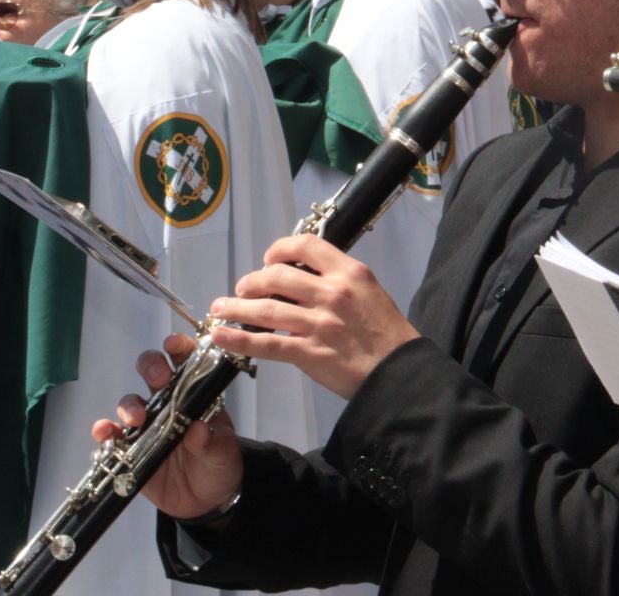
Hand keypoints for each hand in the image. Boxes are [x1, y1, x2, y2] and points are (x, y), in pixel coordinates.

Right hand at [89, 334, 242, 518]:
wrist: (205, 500)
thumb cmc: (218, 464)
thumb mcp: (223, 452)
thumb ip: (212, 441)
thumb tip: (198, 429)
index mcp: (195, 394)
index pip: (186, 361)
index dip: (179, 347)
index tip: (173, 345)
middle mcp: (168, 402)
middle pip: (152, 372)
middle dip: (151, 367)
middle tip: (158, 378)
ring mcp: (147, 424)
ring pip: (129, 402)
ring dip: (129, 405)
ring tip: (137, 419)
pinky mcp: (130, 448)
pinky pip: (113, 435)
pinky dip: (105, 431)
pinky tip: (105, 433)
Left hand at [207, 235, 419, 399]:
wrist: (399, 372)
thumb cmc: (387, 332)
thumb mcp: (369, 292)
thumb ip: (339, 282)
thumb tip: (302, 280)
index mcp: (350, 273)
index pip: (306, 246)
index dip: (280, 249)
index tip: (269, 258)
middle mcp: (332, 293)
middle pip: (278, 275)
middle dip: (252, 280)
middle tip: (243, 288)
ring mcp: (319, 323)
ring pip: (266, 308)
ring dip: (236, 307)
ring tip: (220, 308)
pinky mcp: (309, 352)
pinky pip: (266, 343)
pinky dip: (239, 339)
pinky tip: (222, 336)